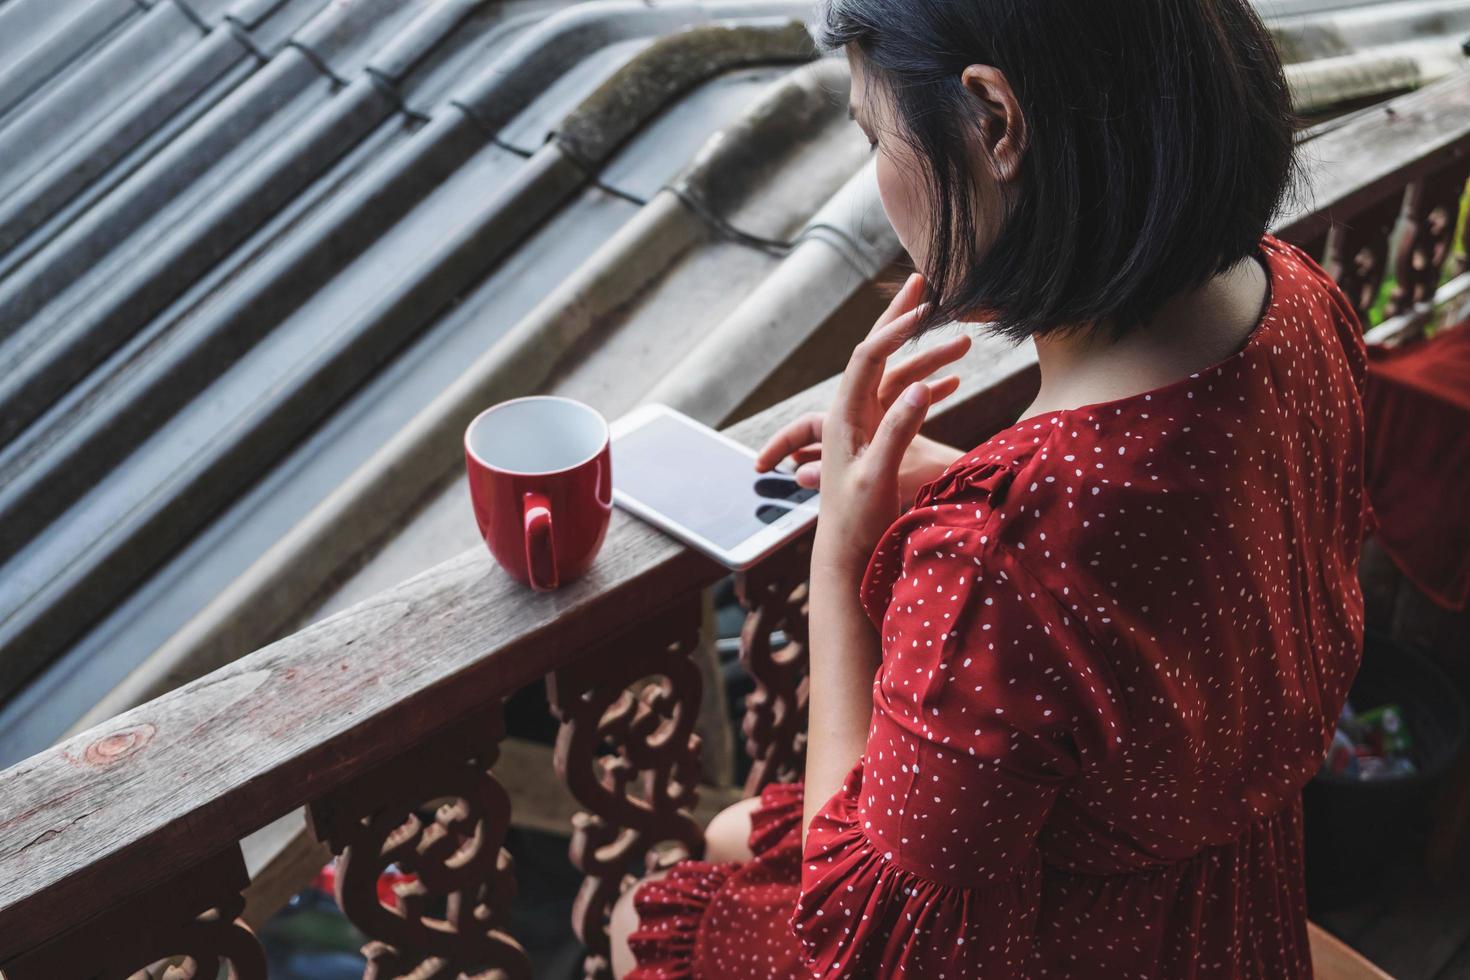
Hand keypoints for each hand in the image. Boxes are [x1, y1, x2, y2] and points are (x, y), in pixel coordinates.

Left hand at [773, 273, 970, 575]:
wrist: (844, 557)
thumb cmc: (856, 523)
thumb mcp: (877, 476)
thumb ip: (897, 431)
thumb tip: (918, 386)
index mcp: (845, 418)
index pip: (867, 358)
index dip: (894, 331)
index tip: (924, 311)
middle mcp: (851, 414)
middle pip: (874, 352)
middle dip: (898, 316)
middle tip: (921, 278)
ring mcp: (865, 426)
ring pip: (893, 374)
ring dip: (922, 350)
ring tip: (953, 324)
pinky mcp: (878, 440)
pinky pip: (902, 401)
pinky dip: (926, 384)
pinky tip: (954, 379)